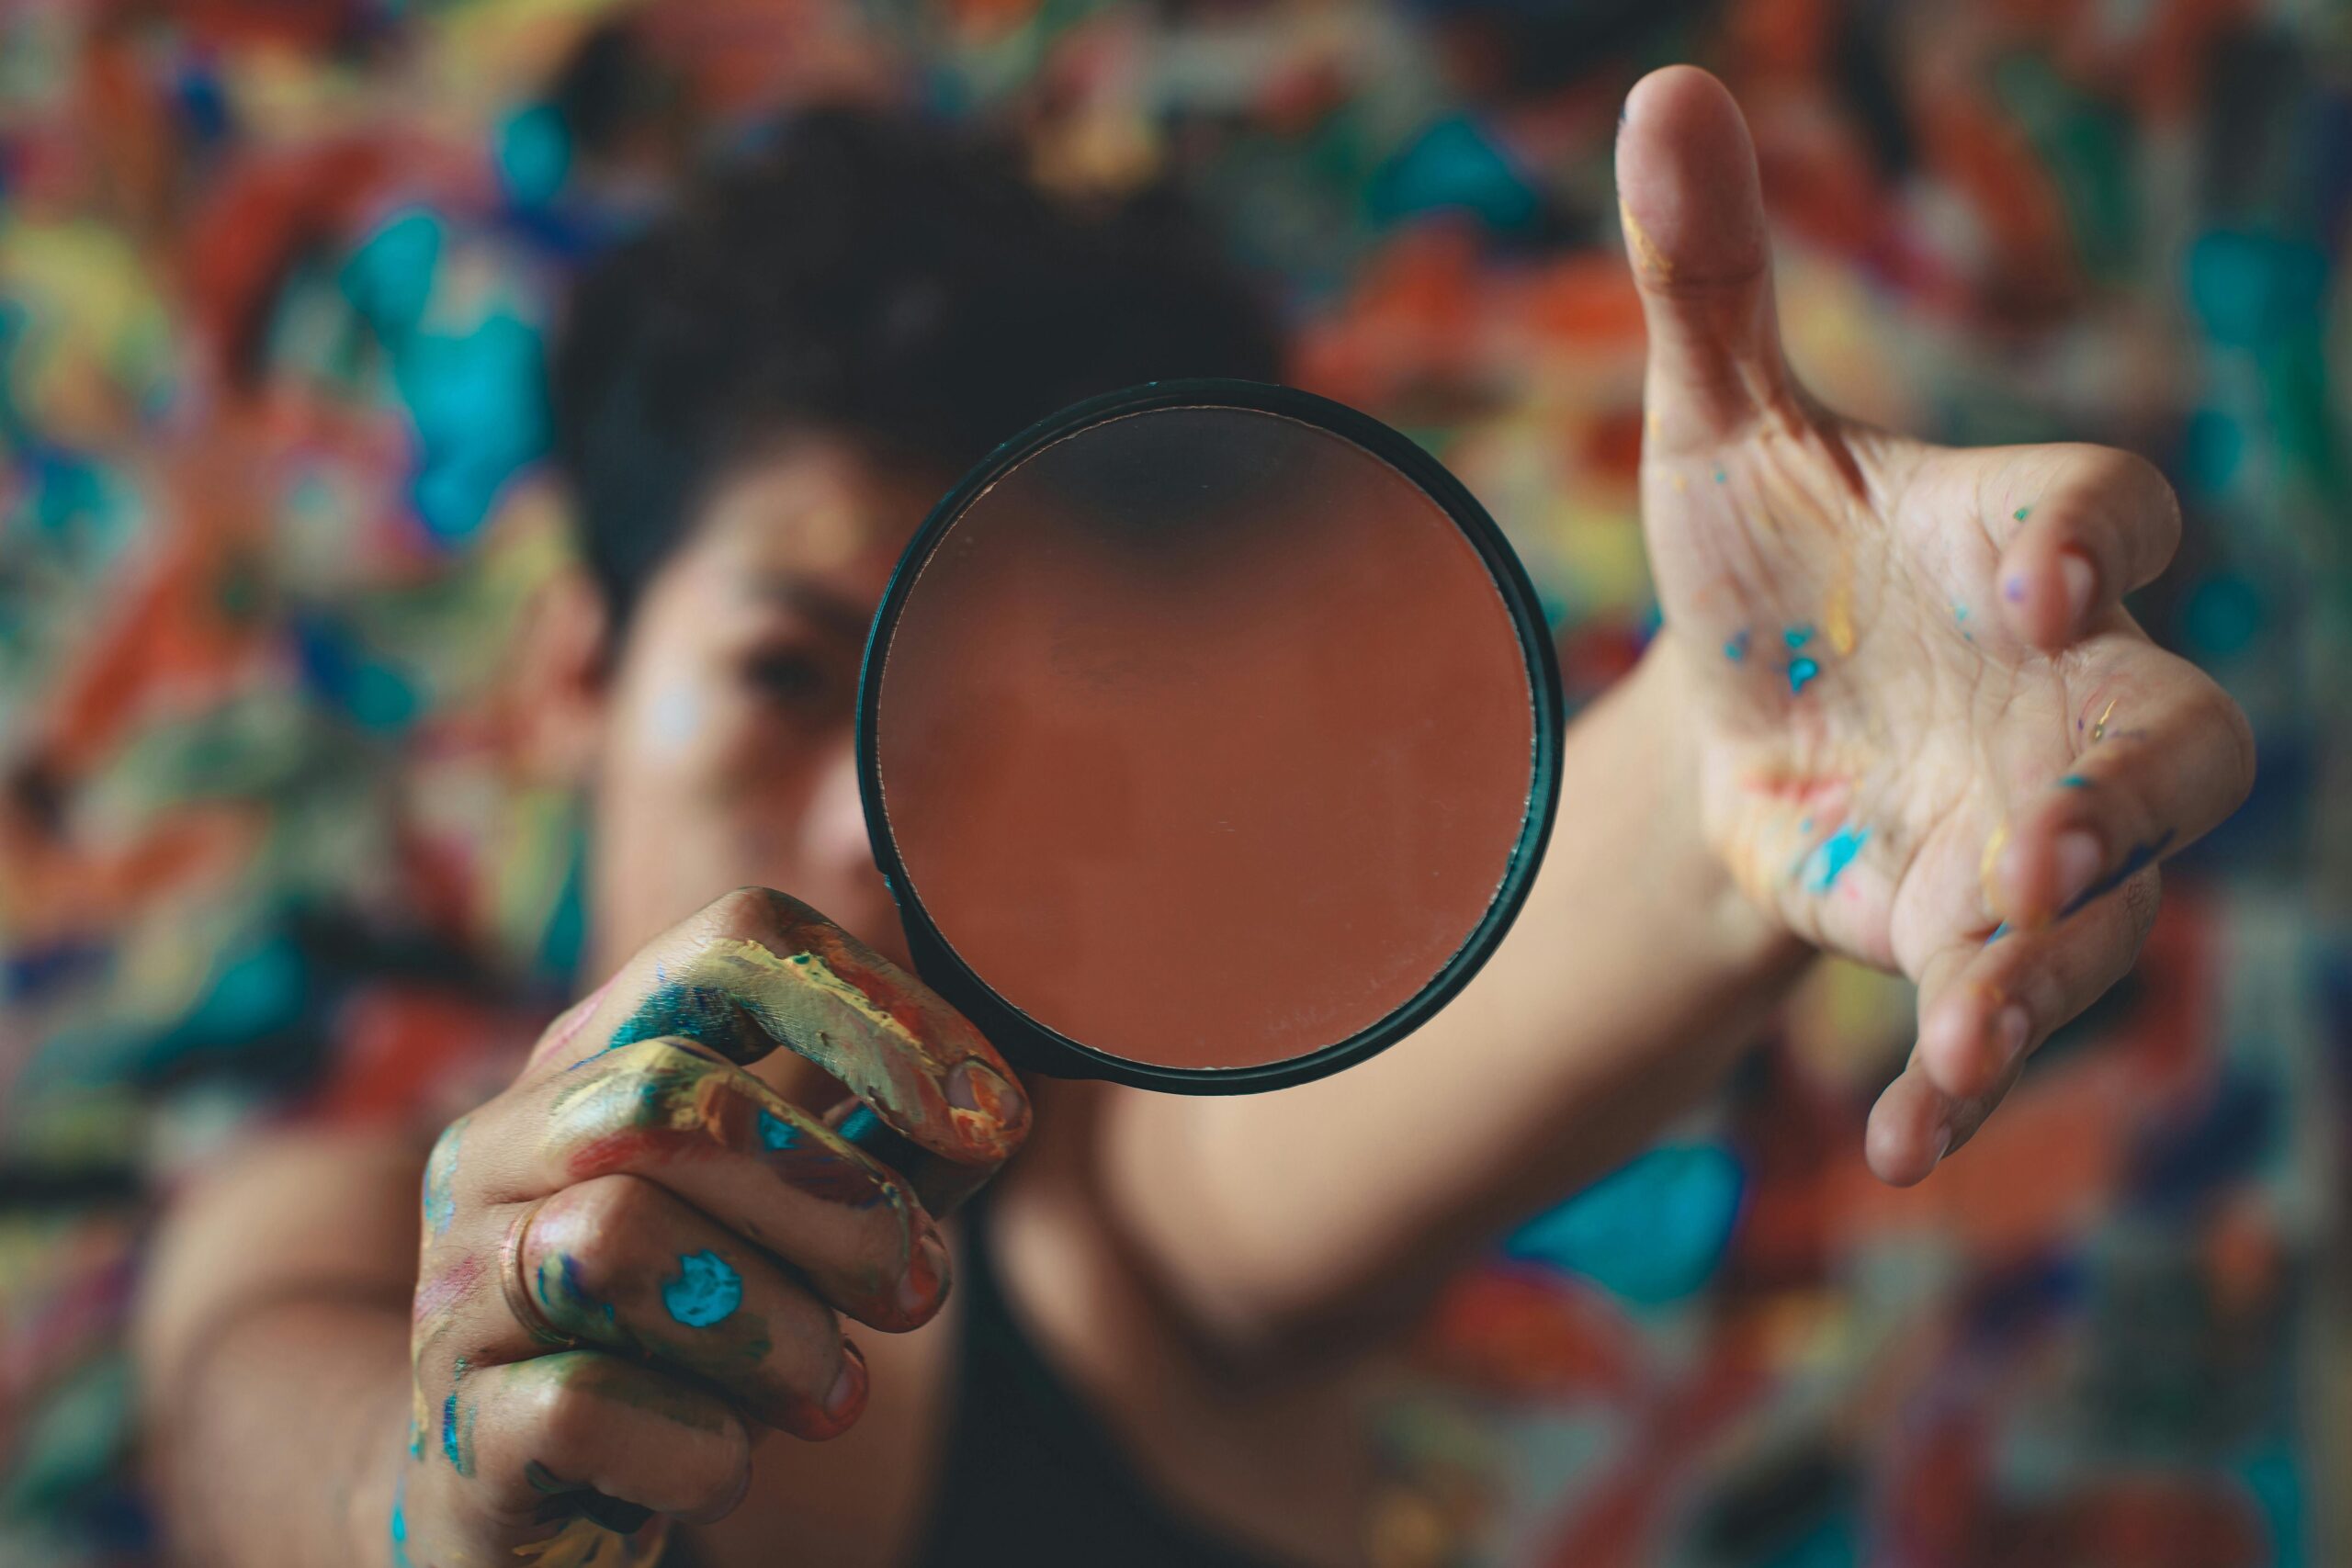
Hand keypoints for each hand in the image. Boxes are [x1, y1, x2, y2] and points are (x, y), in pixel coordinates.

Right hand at [391, 889, 1028, 1565]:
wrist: (520, 1495)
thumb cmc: (690, 1331)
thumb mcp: (798, 1222)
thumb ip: (893, 1150)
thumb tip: (1001, 1103)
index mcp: (595, 1059)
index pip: (731, 944)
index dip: (877, 1009)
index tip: (986, 1109)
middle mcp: (501, 1146)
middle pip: (673, 1093)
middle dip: (837, 1192)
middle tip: (921, 1285)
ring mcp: (456, 1285)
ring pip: (622, 1244)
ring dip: (780, 1332)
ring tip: (829, 1389)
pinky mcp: (456, 1431)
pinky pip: (584, 1407)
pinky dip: (700, 1447)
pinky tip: (727, 1460)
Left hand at [1617, 69, 2253, 1184]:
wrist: (1747, 697)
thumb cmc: (1769, 548)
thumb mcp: (1716, 422)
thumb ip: (1713, 277)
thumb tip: (1658, 91)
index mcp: (2016, 534)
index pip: (2109, 515)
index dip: (2099, 535)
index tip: (2045, 567)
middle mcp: (2070, 685)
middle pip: (2182, 738)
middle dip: (2131, 790)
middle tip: (2053, 843)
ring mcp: (2038, 824)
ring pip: (2109, 905)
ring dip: (2050, 967)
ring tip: (1964, 1027)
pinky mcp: (1973, 932)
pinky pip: (2007, 1012)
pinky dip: (1964, 1075)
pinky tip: (1896, 1141)